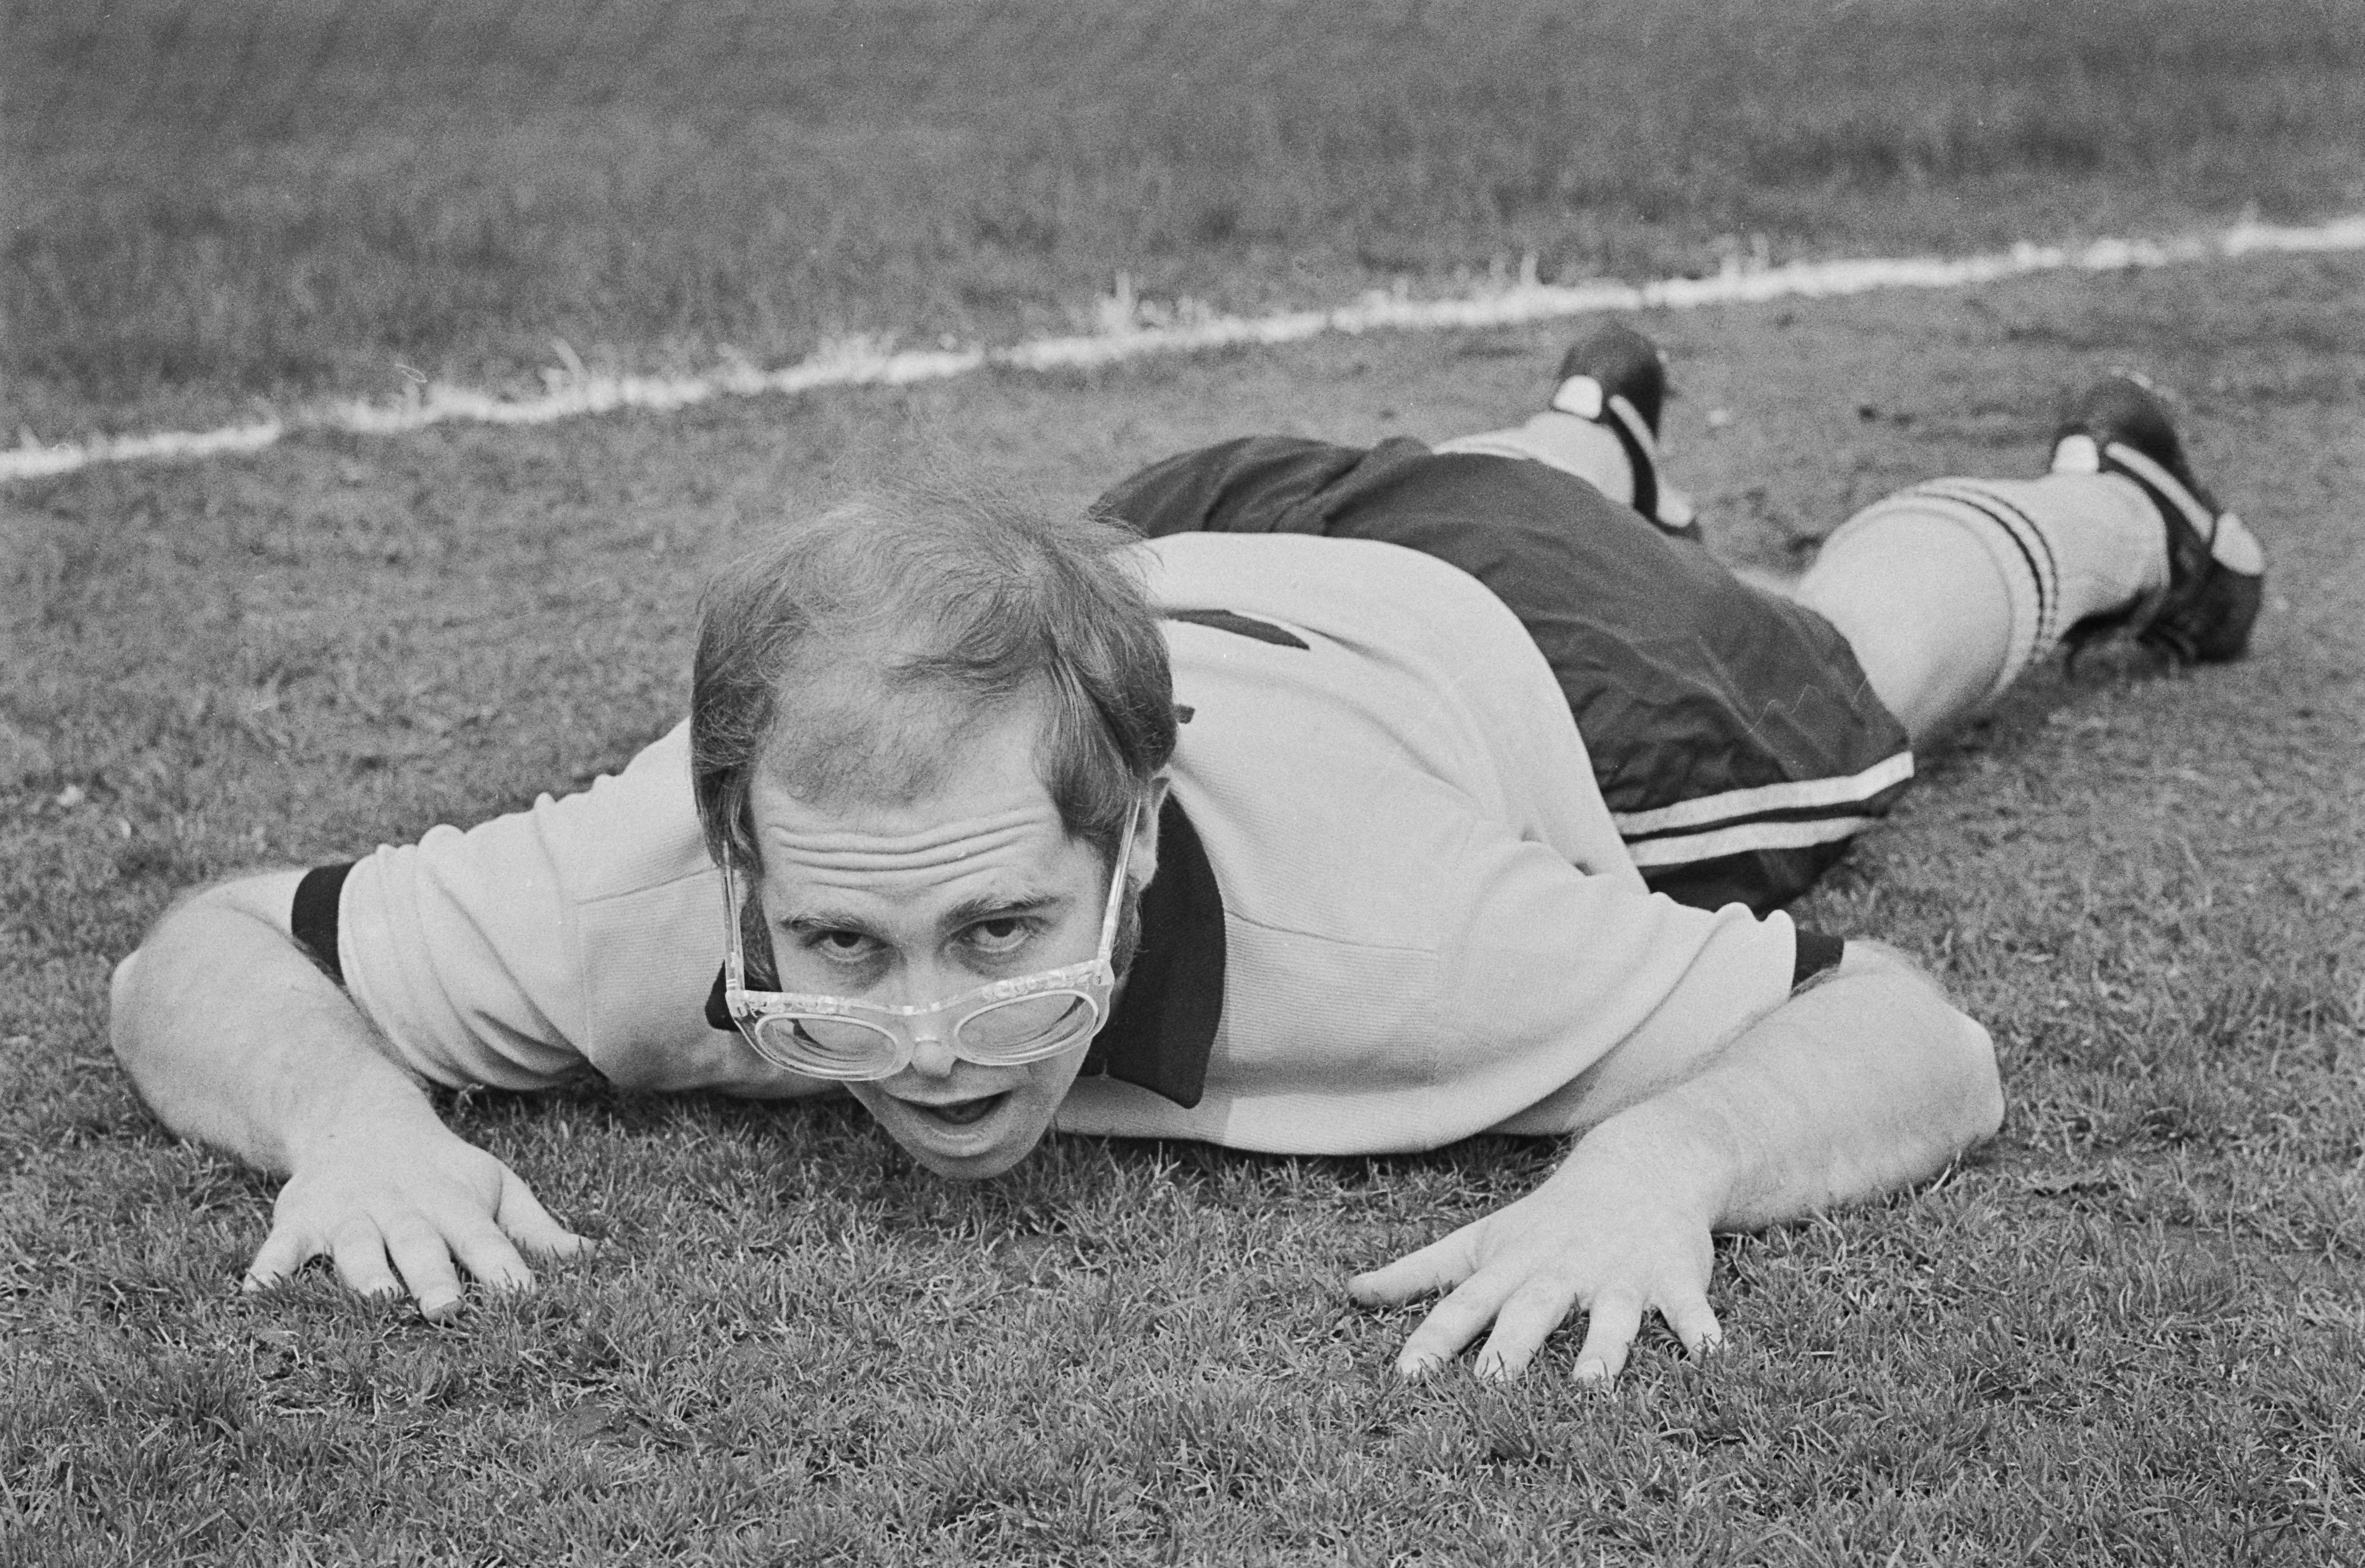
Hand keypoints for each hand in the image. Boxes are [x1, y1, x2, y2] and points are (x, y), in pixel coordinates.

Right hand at [244, 1120, 591, 1320]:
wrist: (360, 1120)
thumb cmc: (443, 1174)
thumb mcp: (495, 1188)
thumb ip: (537, 1229)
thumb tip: (593, 1259)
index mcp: (455, 1206)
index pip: (485, 1240)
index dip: (504, 1269)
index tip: (524, 1301)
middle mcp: (403, 1210)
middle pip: (420, 1246)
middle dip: (433, 1277)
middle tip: (447, 1310)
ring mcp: (349, 1216)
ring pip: (357, 1249)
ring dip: (366, 1275)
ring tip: (376, 1301)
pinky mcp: (300, 1222)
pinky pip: (281, 1248)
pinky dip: (270, 1267)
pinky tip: (257, 1292)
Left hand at [1348, 1127, 1722, 1382]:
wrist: (1640, 1167)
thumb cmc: (1548, 1221)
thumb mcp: (1481, 1241)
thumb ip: (1418, 1273)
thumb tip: (1351, 1294)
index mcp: (1513, 1268)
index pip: (1464, 1306)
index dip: (1433, 1340)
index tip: (1405, 1377)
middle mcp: (1561, 1272)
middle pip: (1530, 1313)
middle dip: (1510, 1349)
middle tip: (1489, 1387)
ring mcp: (1619, 1276)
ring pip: (1609, 1318)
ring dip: (1600, 1352)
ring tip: (1590, 1388)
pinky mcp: (1675, 1278)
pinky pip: (1690, 1308)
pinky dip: (1701, 1330)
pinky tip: (1711, 1354)